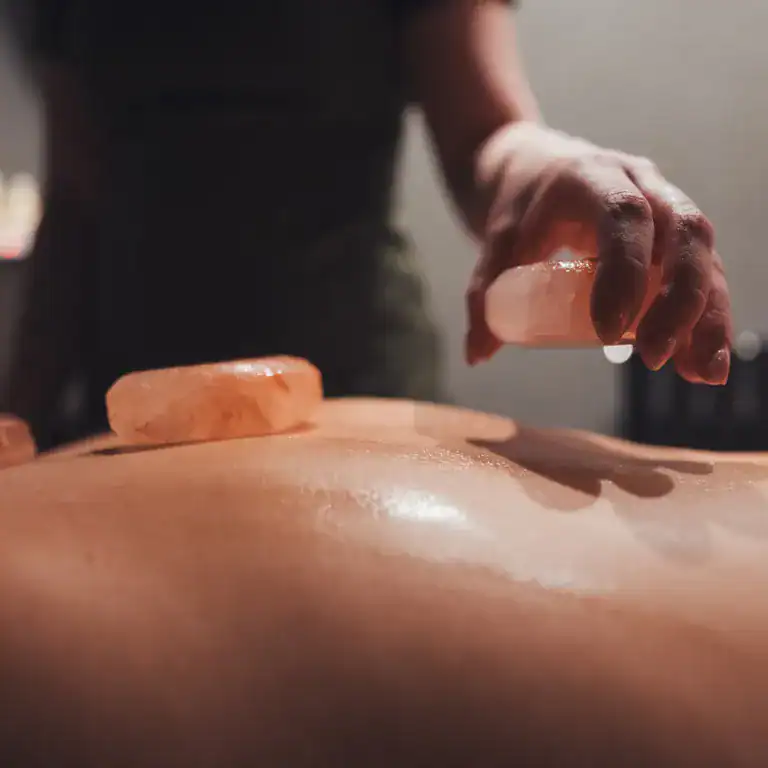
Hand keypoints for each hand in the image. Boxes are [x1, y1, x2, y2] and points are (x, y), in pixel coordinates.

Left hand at [466, 122, 731, 384]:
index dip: (623, 271)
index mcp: (590, 177)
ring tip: (700, 374)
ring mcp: (664, 206)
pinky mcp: (673, 236)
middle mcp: (640, 184)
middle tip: (654, 358)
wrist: (532, 166)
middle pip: (683, 233)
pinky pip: (703, 273)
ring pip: (704, 256)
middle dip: (677, 300)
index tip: (606, 332)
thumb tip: (476, 356)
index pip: (623, 215)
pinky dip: (706, 318)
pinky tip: (701, 364)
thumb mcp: (495, 241)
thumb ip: (483, 293)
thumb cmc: (516, 204)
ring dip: (707, 317)